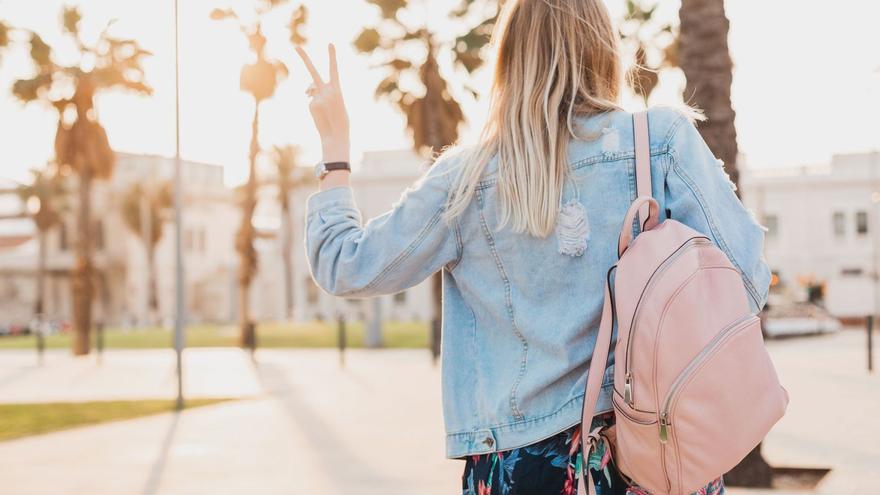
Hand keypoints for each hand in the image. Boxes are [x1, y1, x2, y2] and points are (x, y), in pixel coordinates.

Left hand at [296, 44, 349, 163]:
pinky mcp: (311, 105)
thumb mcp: (336, 102)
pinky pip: (310, 100)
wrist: (337, 136)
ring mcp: (317, 98)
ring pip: (311, 89)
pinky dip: (314, 105)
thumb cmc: (340, 119)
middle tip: (295, 46)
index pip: (334, 69)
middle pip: (313, 71)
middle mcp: (327, 91)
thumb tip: (307, 88)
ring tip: (324, 108)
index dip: (332, 56)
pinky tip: (320, 115)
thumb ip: (324, 90)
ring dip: (313, 92)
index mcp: (338, 89)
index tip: (330, 43)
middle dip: (304, 58)